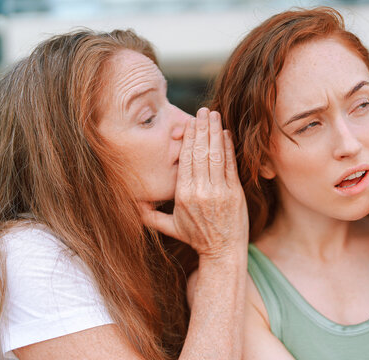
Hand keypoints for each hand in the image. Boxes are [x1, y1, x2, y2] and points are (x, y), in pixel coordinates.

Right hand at [140, 107, 248, 259]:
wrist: (224, 252)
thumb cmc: (198, 239)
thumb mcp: (171, 228)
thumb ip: (151, 216)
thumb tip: (133, 208)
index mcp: (183, 195)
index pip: (186, 159)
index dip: (190, 138)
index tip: (191, 123)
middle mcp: (200, 191)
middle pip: (200, 152)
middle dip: (202, 128)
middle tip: (204, 110)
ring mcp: (219, 191)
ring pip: (216, 155)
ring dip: (216, 132)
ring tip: (215, 116)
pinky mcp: (235, 193)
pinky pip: (230, 165)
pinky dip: (229, 148)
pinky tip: (227, 134)